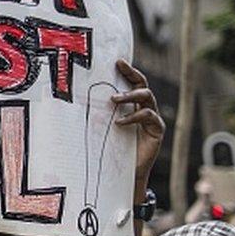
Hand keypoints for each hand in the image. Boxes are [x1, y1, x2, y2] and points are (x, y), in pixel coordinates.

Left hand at [111, 60, 164, 187]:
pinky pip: (148, 116)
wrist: (124, 174)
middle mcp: (145, 109)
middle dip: (132, 74)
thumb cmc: (112, 150)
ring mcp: (153, 119)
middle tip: (119, 68)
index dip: (128, 71)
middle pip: (142, 84)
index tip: (117, 61)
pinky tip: (119, 123)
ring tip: (114, 100)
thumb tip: (77, 100)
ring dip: (129, 95)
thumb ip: (100, 114)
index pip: (133, 83)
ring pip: (146, 97)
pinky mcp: (157, 130)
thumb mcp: (103, 128)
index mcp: (133, 106)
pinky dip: (133, 117)